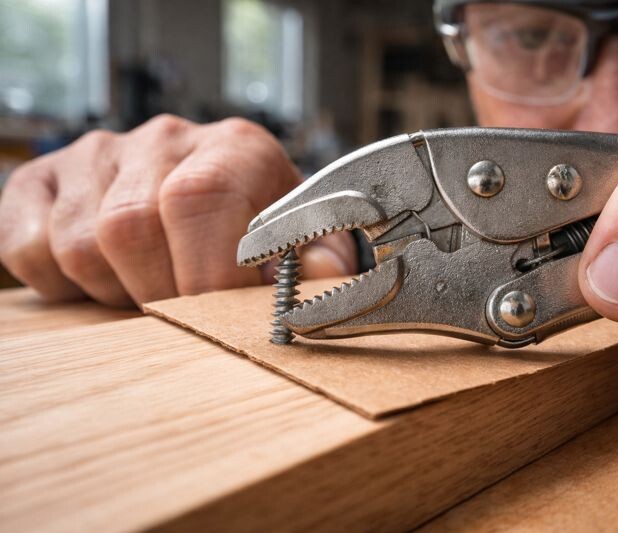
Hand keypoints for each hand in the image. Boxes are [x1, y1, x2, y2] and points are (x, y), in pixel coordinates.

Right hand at [0, 115, 356, 306]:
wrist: (213, 200)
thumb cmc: (262, 231)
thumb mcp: (307, 242)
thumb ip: (321, 259)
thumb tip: (326, 278)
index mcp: (235, 148)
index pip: (202, 200)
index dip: (206, 274)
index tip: (218, 317)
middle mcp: (165, 139)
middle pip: (131, 227)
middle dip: (159, 292)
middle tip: (183, 306)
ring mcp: (98, 154)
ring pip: (80, 244)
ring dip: (116, 290)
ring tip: (151, 286)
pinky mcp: (42, 179)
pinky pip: (28, 249)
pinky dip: (62, 284)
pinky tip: (107, 277)